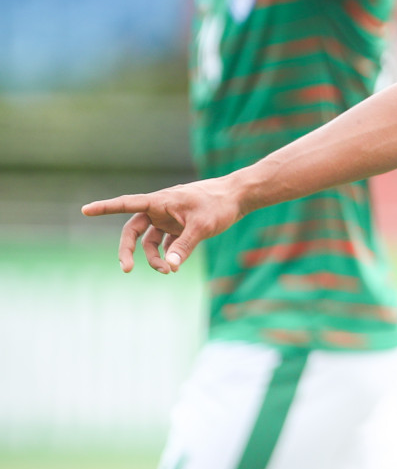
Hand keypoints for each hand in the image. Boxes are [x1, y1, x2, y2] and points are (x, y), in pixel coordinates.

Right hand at [82, 178, 242, 274]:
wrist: (239, 197)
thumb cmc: (219, 205)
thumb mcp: (202, 226)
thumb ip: (184, 246)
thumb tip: (169, 266)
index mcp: (160, 201)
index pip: (127, 204)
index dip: (105, 207)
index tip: (85, 210)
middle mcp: (160, 208)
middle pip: (134, 230)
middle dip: (128, 250)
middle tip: (126, 269)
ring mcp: (169, 218)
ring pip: (150, 240)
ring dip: (153, 257)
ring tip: (166, 271)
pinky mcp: (179, 226)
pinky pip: (165, 243)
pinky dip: (167, 254)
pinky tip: (174, 265)